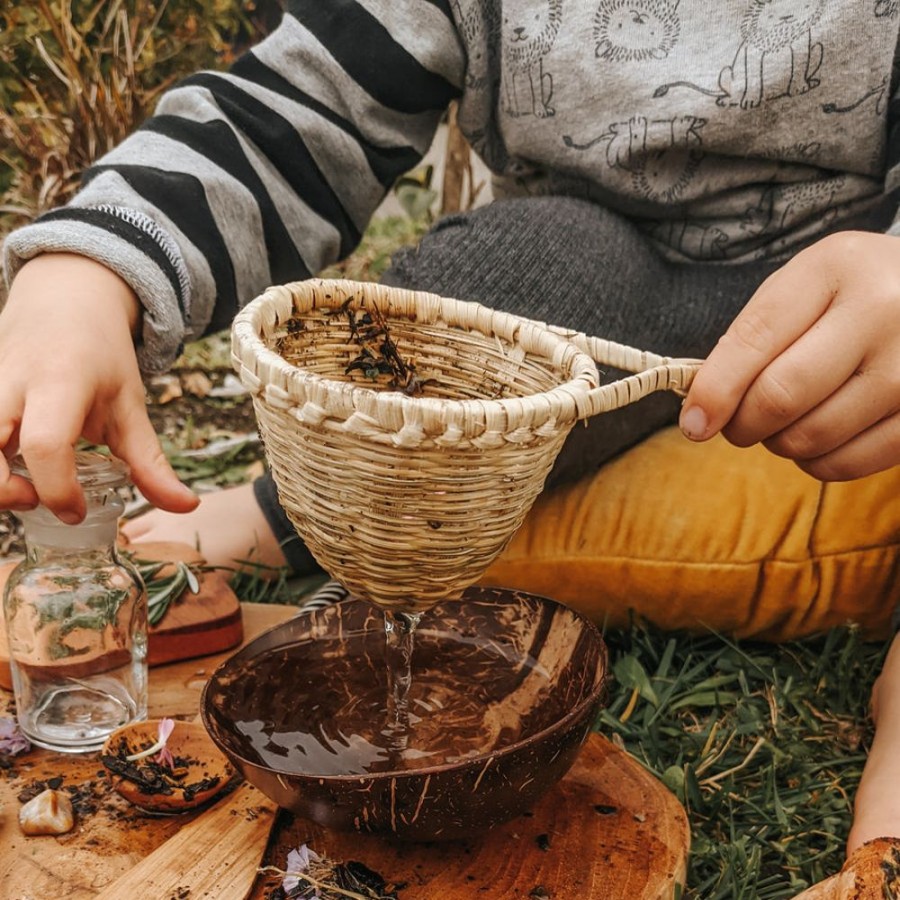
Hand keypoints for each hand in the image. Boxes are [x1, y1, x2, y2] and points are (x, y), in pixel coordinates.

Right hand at [0, 253, 197, 521]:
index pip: (46, 445)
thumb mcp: (130, 404)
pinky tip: (7, 464)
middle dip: (4, 492)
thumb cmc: (100, 355)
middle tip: (37, 500)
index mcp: (60, 382)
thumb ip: (150, 460)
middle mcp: (10, 380)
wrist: (65, 296)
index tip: (77, 512)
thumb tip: (187, 505)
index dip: (58, 490)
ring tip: (20, 485)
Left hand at [679, 231, 899, 480]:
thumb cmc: (850, 295)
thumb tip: (703, 411)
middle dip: (741, 424)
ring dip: (778, 443)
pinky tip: (817, 440)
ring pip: (812, 436)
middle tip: (736, 425)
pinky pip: (848, 463)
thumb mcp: (801, 289)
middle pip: (780, 395)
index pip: (755, 339)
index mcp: (835, 268)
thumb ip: (750, 338)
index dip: (715, 390)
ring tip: (782, 424)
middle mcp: (881, 310)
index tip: (693, 422)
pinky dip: (816, 462)